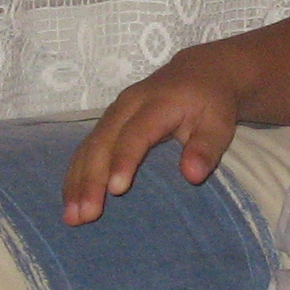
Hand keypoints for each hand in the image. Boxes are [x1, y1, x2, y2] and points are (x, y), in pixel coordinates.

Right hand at [61, 54, 239, 224]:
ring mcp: (113, 113)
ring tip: (71, 215)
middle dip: (91, 179)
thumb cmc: (210, 103)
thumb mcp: (219, 122)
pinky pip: (85, 149)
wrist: (197, 73)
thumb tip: (193, 176)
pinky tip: (70, 200)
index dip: (124, 160)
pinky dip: (75, 175)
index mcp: (158, 102)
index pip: (136, 133)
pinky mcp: (107, 123)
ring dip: (76, 181)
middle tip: (84, 215)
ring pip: (88, 146)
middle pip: (103, 141)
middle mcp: (128, 105)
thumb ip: (206, 147)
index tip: (116, 190)